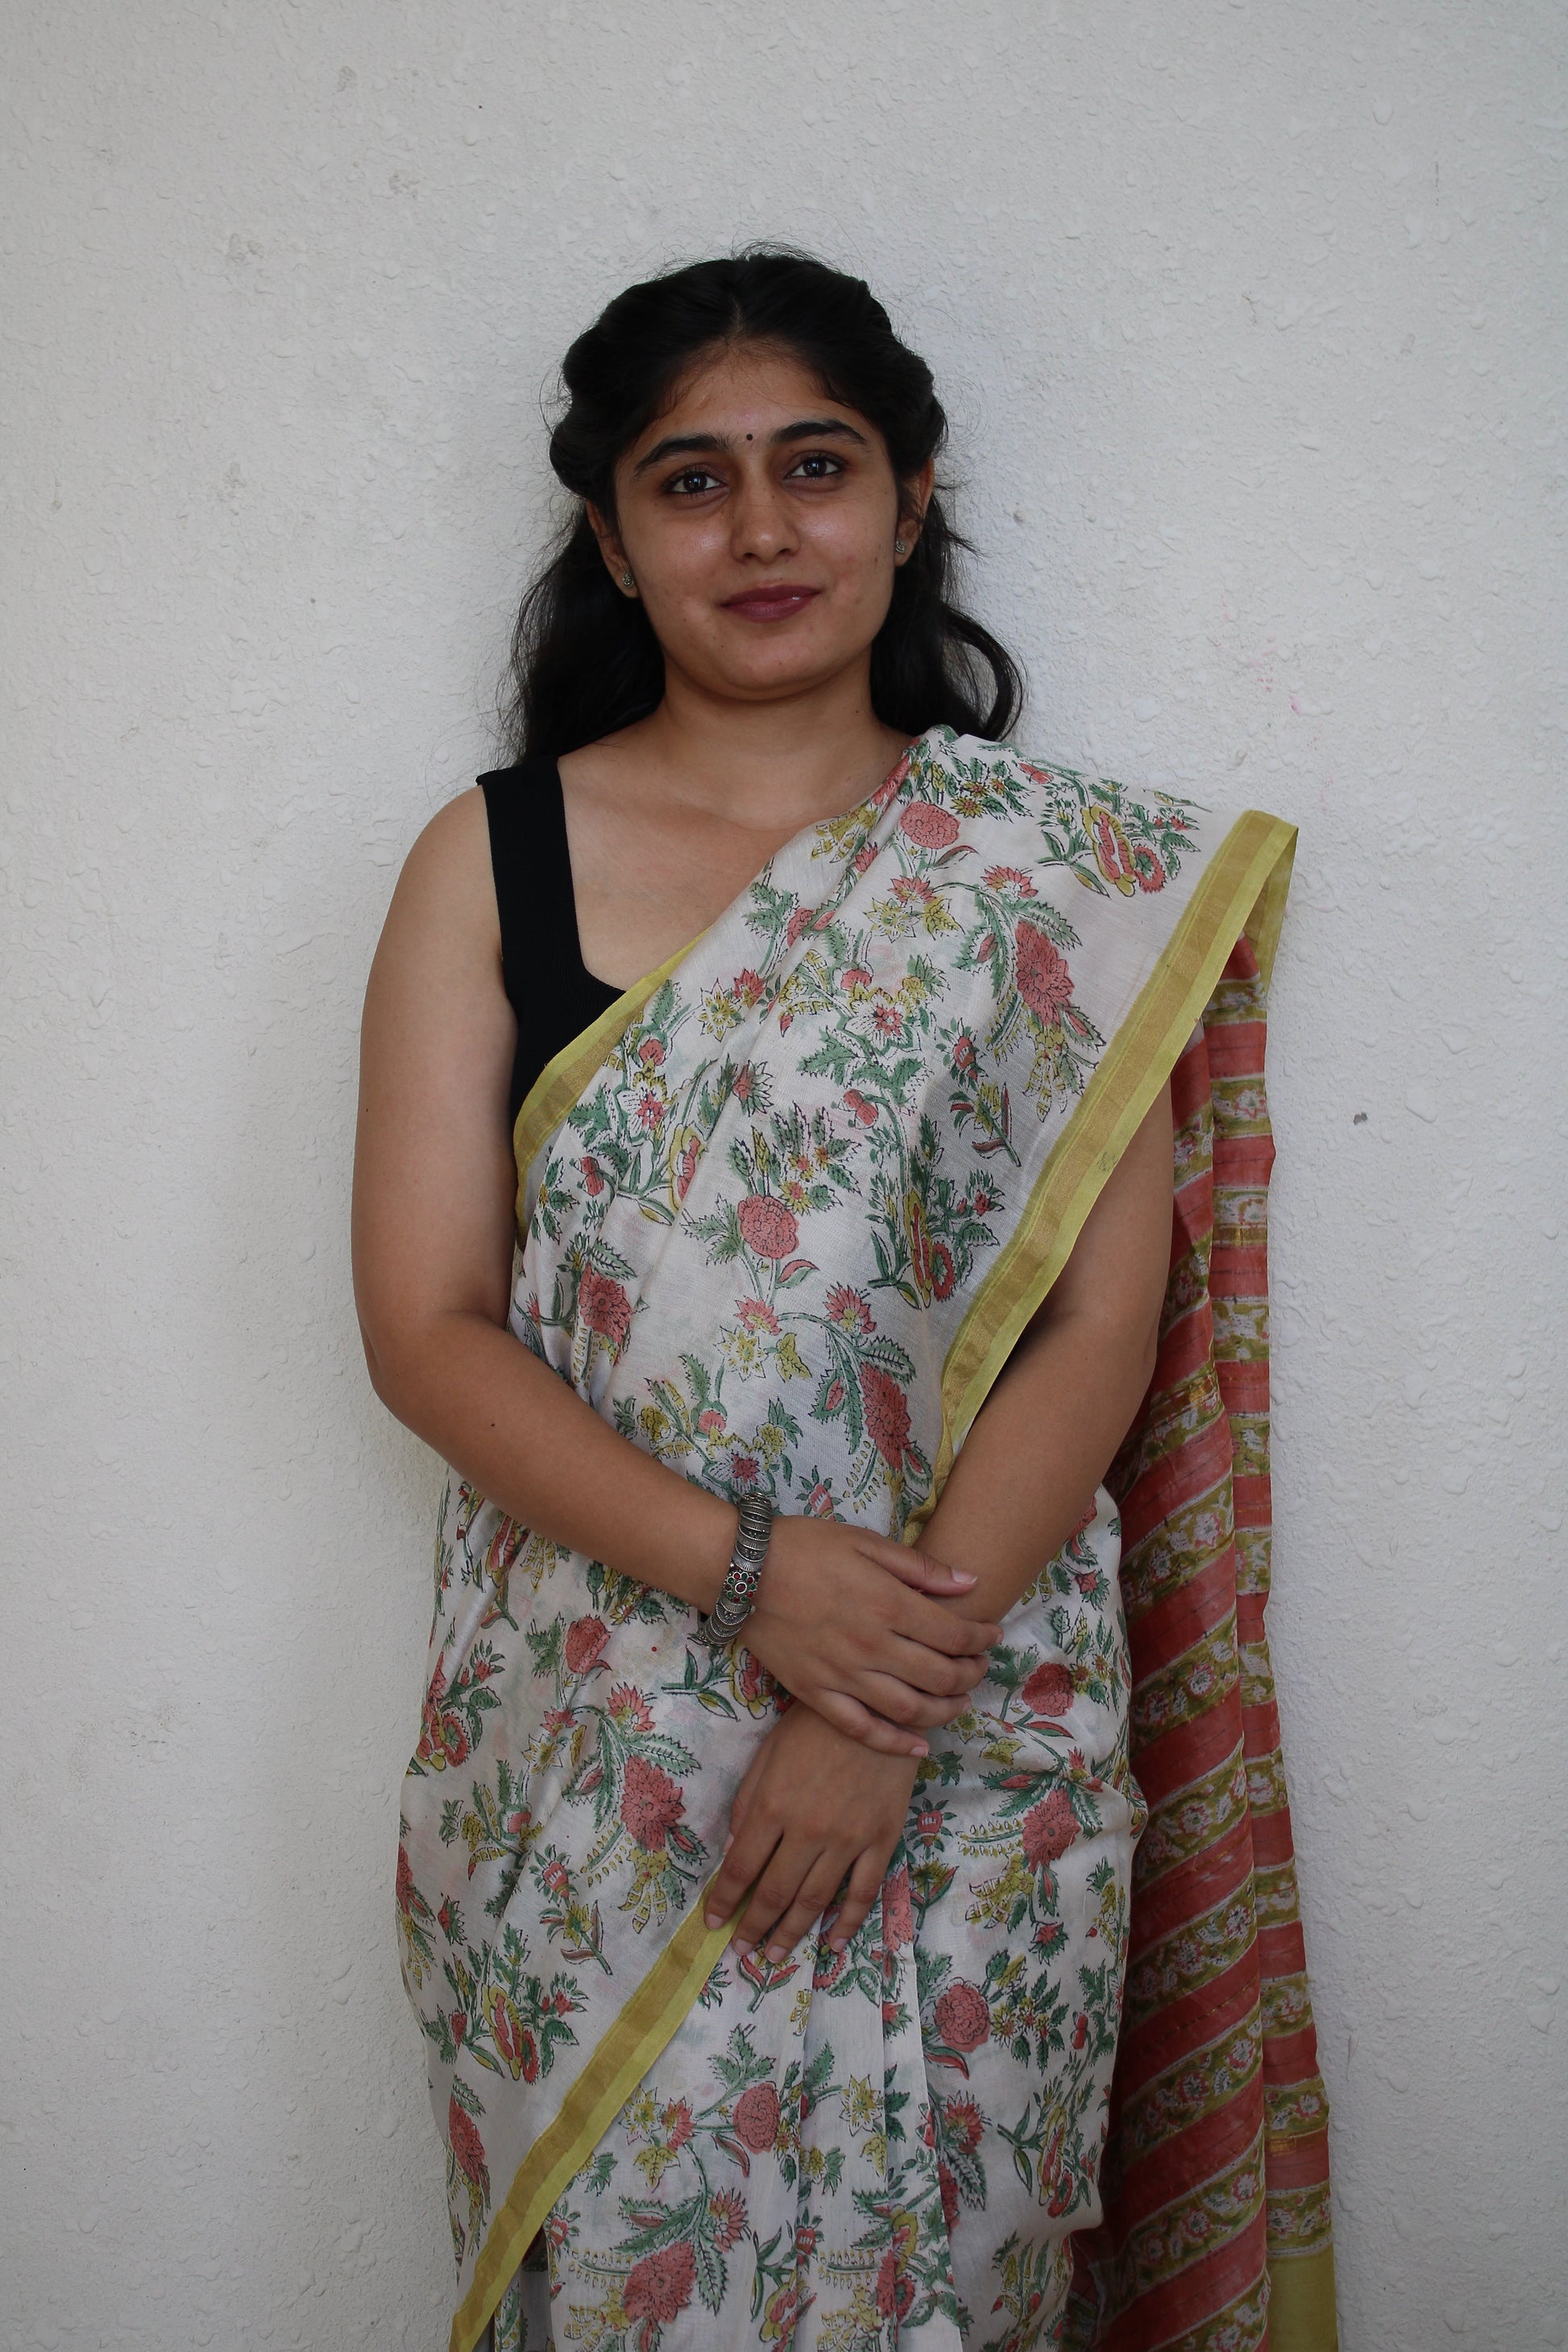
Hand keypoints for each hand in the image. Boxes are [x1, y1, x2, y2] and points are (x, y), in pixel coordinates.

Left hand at [703, 1704, 919, 1960]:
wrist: (877, 1708)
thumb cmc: (813, 1726)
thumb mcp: (768, 1754)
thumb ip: (747, 1804)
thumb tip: (731, 1853)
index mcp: (773, 1806)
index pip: (741, 1868)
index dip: (724, 1900)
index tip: (712, 1922)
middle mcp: (808, 1830)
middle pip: (775, 1893)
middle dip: (753, 1927)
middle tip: (740, 1952)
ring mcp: (848, 1839)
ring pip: (815, 1900)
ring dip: (791, 1933)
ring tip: (774, 1956)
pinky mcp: (881, 1839)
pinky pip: (863, 1891)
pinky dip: (847, 1922)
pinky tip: (831, 1943)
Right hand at [741, 1515, 1000, 1756]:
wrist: (740, 1570)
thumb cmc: (804, 1547)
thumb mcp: (864, 1542)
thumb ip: (919, 1567)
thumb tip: (969, 1583)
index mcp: (887, 1604)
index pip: (954, 1634)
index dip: (982, 1639)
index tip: (992, 1636)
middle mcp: (872, 1646)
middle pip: (940, 1676)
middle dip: (971, 1675)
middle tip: (979, 1668)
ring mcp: (843, 1675)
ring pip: (909, 1709)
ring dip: (945, 1711)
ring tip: (959, 1702)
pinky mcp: (816, 1694)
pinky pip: (861, 1729)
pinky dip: (894, 1744)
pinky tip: (918, 1746)